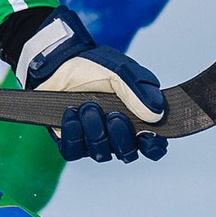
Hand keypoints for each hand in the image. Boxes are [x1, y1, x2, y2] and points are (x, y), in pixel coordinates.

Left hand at [0, 5, 167, 161]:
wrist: (59, 62)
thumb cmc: (95, 68)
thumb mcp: (121, 72)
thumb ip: (140, 92)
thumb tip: (156, 115)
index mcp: (136, 121)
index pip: (152, 147)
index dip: (152, 147)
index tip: (146, 134)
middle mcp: (116, 136)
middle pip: (127, 154)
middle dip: (121, 135)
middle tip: (113, 115)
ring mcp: (92, 141)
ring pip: (101, 153)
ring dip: (94, 129)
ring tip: (87, 105)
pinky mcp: (69, 141)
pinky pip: (73, 151)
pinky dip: (73, 132)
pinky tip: (71, 113)